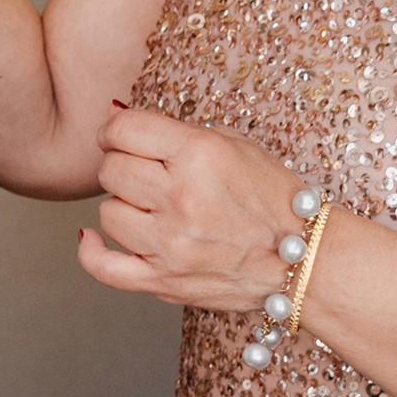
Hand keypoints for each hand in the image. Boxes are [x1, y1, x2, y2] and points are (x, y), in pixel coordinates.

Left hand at [80, 107, 299, 312]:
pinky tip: (93, 237)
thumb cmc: (273, 198)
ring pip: (107, 213)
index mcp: (199, 156)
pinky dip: (91, 251)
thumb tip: (114, 115)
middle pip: (111, 170)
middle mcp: (181, 198)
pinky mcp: (163, 281)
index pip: (123, 131)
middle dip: (123, 165)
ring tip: (152, 207)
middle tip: (146, 172)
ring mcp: (170, 244)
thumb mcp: (235, 145)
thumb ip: (175, 130)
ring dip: (124, 206)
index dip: (116, 131)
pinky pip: (102, 267)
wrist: (305, 259)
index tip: (123, 137)